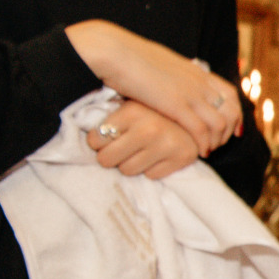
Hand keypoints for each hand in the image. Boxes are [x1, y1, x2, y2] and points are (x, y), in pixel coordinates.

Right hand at [65, 20, 241, 154]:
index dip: (236, 113)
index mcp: (196, 71)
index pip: (230, 94)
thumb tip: (172, 84)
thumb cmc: (128, 57)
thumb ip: (173, 76)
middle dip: (229, 131)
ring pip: (220, 123)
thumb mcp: (161, 65)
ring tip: (206, 151)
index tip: (233, 129)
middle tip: (218, 144)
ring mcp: (190, 93)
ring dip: (216, 141)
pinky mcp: (176, 105)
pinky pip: (200, 130)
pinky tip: (197, 152)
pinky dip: (203, 144)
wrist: (113, 51)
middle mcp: (199, 82)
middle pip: (231, 110)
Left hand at [84, 100, 200, 179]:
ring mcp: (167, 145)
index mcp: (132, 112)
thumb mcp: (130, 103)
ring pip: (127, 170)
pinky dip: (152, 168)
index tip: (107, 137)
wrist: (196, 110)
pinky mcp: (182, 158)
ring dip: (130, 164)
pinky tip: (158, 155)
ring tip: (139, 151)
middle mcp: (149, 129)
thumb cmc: (155, 108)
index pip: (94, 140)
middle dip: (110, 156)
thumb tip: (82, 132)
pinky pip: (151, 175)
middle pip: (107, 159)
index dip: (98, 141)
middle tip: (119, 149)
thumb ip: (111, 117)